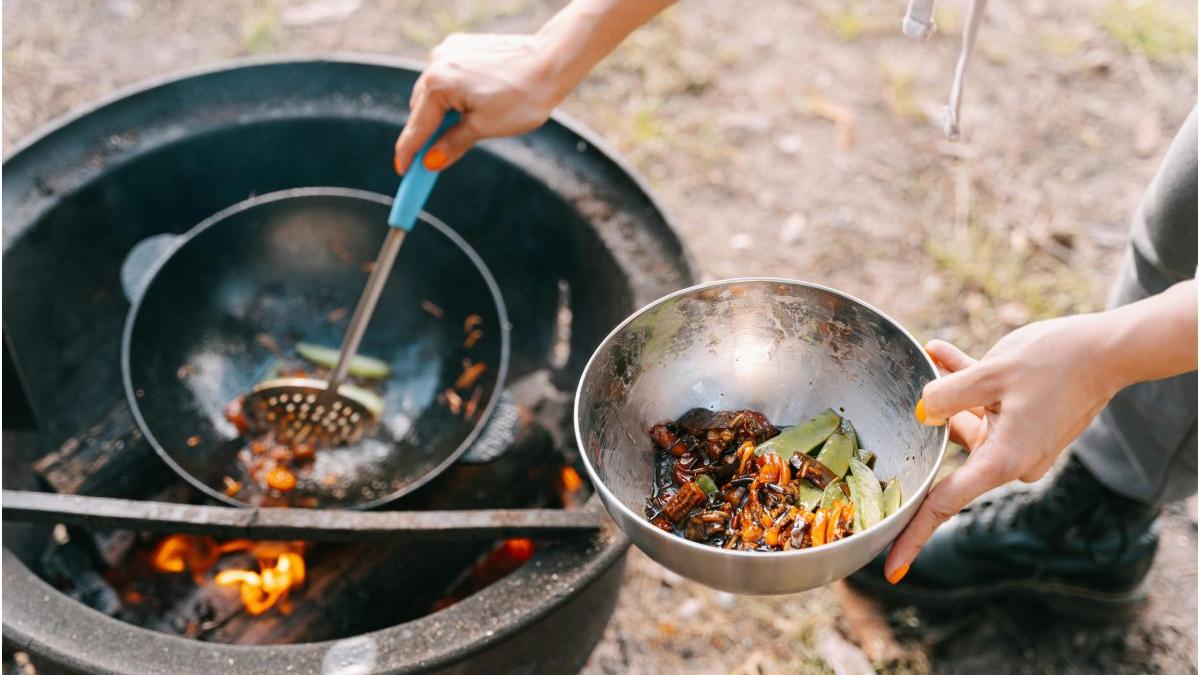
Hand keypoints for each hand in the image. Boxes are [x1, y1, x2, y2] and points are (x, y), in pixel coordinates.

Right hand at [393, 33, 560, 175]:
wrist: (552, 61)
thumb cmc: (523, 95)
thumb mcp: (484, 128)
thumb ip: (452, 145)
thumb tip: (431, 162)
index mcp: (439, 84)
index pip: (417, 127)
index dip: (408, 154)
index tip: (403, 172)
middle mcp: (437, 62)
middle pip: (421, 109)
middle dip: (426, 133)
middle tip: (432, 160)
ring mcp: (448, 51)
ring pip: (434, 92)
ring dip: (441, 113)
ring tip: (462, 129)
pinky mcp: (461, 46)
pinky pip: (448, 76)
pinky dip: (453, 94)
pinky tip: (472, 104)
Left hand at [884, 314, 1123, 582]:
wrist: (1109, 350)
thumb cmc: (1054, 362)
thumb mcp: (991, 372)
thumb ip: (948, 394)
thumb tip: (922, 412)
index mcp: (1003, 461)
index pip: (945, 504)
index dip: (914, 535)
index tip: (892, 569)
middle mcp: (1011, 461)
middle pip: (951, 453)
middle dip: (930, 421)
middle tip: (905, 398)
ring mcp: (1019, 445)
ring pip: (966, 421)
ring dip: (949, 392)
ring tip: (933, 355)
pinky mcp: (1025, 426)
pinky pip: (984, 409)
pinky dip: (966, 385)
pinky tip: (940, 352)